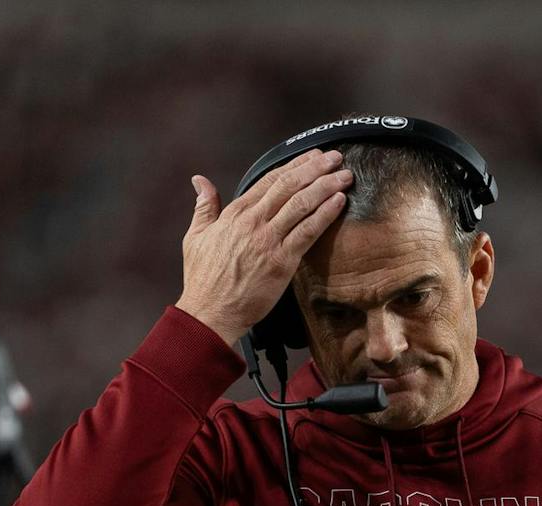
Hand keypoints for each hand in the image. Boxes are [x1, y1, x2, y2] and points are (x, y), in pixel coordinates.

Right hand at [174, 148, 352, 344]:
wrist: (210, 313)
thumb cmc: (203, 280)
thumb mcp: (196, 236)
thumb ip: (204, 206)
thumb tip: (200, 181)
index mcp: (235, 214)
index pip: (270, 180)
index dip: (295, 165)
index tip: (312, 156)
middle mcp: (253, 222)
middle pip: (289, 185)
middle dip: (315, 168)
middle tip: (336, 158)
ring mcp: (268, 240)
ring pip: (301, 204)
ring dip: (326, 186)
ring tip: (345, 176)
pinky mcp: (281, 262)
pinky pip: (308, 231)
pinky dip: (325, 214)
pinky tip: (339, 201)